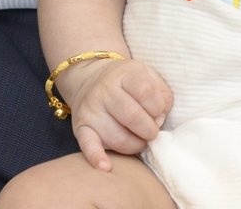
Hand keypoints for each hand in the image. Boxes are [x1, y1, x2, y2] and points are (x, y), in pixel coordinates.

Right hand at [57, 57, 172, 171]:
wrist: (88, 78)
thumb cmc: (125, 80)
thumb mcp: (146, 74)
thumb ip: (160, 92)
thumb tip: (160, 118)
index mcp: (124, 75)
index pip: (146, 92)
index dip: (158, 107)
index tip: (159, 112)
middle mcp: (105, 91)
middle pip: (132, 116)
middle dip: (149, 130)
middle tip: (152, 132)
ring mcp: (91, 110)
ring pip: (116, 136)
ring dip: (134, 145)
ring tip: (140, 141)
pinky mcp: (80, 127)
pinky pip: (87, 144)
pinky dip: (96, 157)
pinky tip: (106, 167)